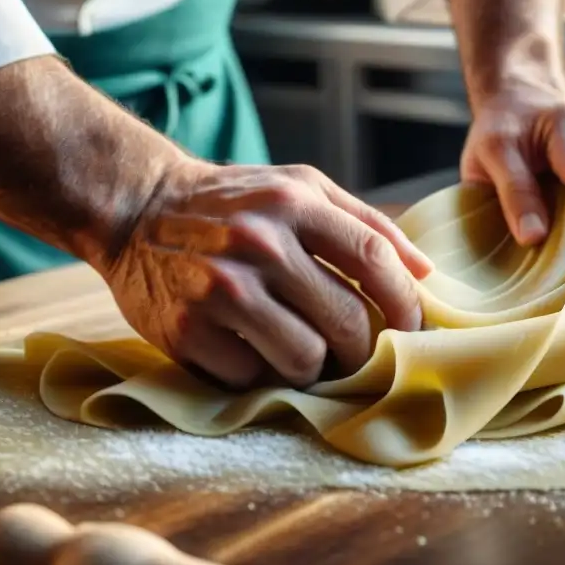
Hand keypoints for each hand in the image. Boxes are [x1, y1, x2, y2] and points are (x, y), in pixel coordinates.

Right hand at [103, 159, 433, 389]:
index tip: (413, 326)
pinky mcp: (187, 330)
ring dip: (315, 366)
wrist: (137, 207)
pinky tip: (252, 347)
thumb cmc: (236, 202)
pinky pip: (253, 376)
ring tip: (303, 348)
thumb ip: (366, 223)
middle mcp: (259, 244)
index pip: (374, 258)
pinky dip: (261, 371)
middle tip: (358, 350)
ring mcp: (220, 288)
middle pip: (347, 320)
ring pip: (306, 358)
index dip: (405, 301)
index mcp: (294, 203)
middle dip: (365, 347)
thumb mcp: (301, 188)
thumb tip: (427, 271)